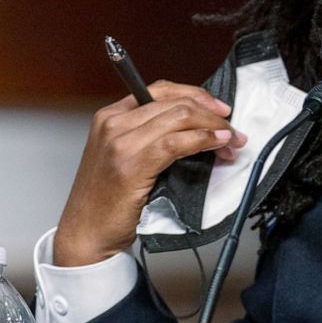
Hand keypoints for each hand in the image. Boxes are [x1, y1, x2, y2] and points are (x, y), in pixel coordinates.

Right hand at [53, 80, 246, 266]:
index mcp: (111, 116)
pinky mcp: (131, 164)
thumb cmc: (109, 198)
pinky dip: (203, 141)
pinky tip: (217, 147)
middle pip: (176, 103)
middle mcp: (113, 124)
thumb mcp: (126, 155)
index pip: (162, 90)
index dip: (198, 96)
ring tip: (231, 143)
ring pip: (180, 118)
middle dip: (213, 115)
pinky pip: (176, 143)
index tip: (220, 110)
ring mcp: (120, 143)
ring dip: (214, 129)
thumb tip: (199, 126)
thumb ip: (152, 134)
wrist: (87, 232)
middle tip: (233, 131)